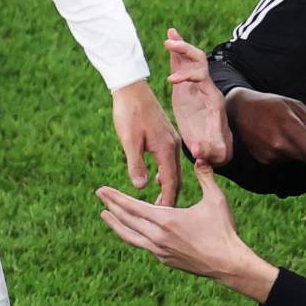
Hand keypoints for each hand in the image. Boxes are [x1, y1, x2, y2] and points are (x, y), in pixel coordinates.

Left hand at [96, 161, 277, 302]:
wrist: (227, 264)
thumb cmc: (223, 230)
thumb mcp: (215, 199)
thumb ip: (205, 176)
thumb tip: (201, 156)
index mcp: (167, 220)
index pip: (133, 207)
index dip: (116, 198)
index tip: (102, 190)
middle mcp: (158, 237)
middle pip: (127, 220)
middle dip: (111, 206)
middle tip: (99, 195)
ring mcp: (160, 251)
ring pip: (130, 236)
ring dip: (116, 224)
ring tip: (104, 215)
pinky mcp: (165, 260)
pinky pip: (142, 245)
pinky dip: (132, 235)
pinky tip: (130, 230)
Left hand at [112, 79, 181, 205]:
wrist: (131, 88)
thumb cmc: (129, 112)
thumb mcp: (129, 140)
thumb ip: (136, 163)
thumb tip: (140, 187)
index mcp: (166, 149)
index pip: (171, 182)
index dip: (167, 201)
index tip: (164, 217)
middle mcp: (173, 145)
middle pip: (176, 178)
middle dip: (170, 197)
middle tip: (162, 215)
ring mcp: (171, 140)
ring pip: (174, 170)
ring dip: (169, 187)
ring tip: (160, 202)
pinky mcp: (166, 136)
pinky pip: (170, 161)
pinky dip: (167, 174)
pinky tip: (158, 179)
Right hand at [164, 27, 231, 166]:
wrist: (218, 146)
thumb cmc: (217, 150)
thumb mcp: (217, 153)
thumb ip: (209, 152)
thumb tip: (198, 150)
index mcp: (212, 99)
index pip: (202, 77)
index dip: (187, 75)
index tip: (171, 81)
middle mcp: (207, 88)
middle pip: (200, 60)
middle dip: (185, 51)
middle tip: (168, 45)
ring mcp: (198, 86)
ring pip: (192, 59)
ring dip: (181, 46)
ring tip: (169, 35)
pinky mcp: (189, 87)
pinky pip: (184, 65)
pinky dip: (177, 54)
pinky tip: (169, 42)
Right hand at [226, 88, 305, 165]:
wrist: (237, 111)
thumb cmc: (267, 104)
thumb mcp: (293, 104)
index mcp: (287, 128)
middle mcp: (279, 146)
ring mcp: (271, 156)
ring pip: (301, 160)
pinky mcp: (266, 161)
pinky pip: (289, 159)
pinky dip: (298, 153)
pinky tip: (298, 143)